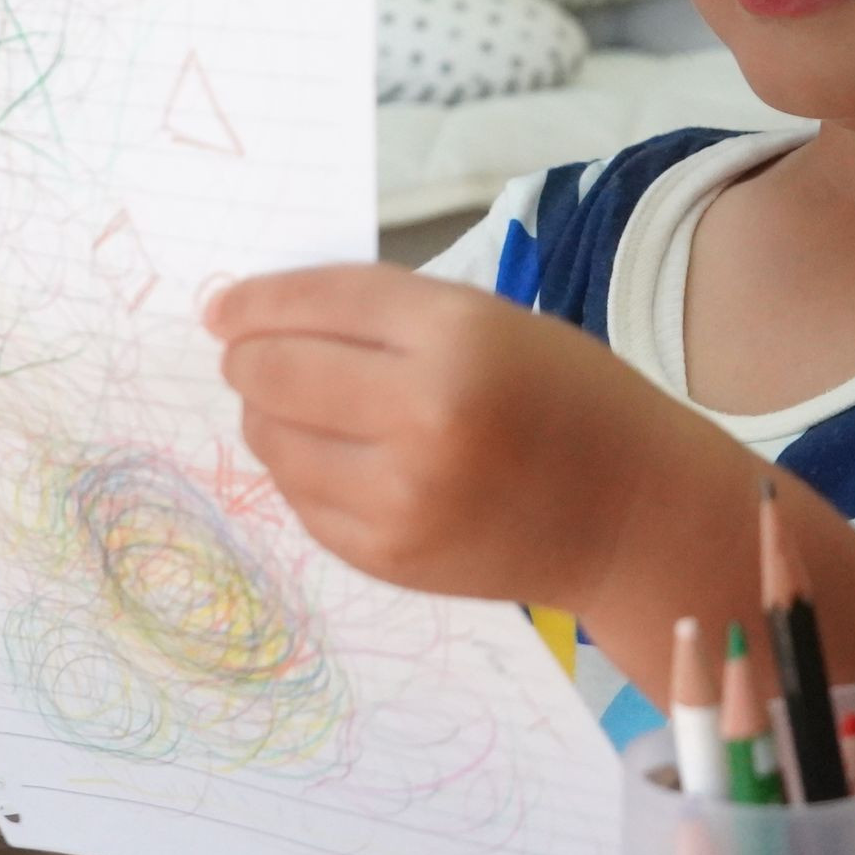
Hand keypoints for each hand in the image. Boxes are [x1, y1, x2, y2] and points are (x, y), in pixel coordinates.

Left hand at [206, 264, 700, 608]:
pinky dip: (302, 468)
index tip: (223, 305)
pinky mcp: (384, 555)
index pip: (321, 301)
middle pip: (277, 371)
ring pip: (273, 438)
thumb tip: (258, 318)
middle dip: (249, 356)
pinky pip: (300, 497)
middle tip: (247, 353)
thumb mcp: (492, 323)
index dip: (258, 299)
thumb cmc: (566, 400)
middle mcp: (423, 417)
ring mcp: (400, 497)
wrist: (631, 517)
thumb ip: (386, 316)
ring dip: (269, 414)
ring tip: (304, 405)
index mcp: (458, 339)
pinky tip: (340, 456)